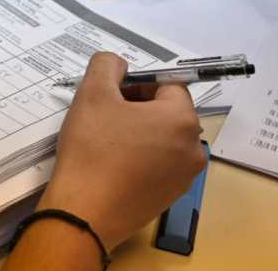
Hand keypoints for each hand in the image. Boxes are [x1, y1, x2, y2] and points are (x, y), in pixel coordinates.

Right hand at [38, 53, 205, 249]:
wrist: (84, 213)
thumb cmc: (92, 150)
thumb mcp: (92, 93)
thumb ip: (107, 65)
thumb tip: (118, 64)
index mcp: (182, 119)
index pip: (167, 85)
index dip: (138, 84)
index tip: (112, 96)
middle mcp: (193, 148)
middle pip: (167, 112)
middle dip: (138, 108)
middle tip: (105, 117)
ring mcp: (184, 177)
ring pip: (162, 139)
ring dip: (138, 133)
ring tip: (106, 142)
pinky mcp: (169, 198)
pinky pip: (158, 165)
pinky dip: (139, 159)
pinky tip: (112, 165)